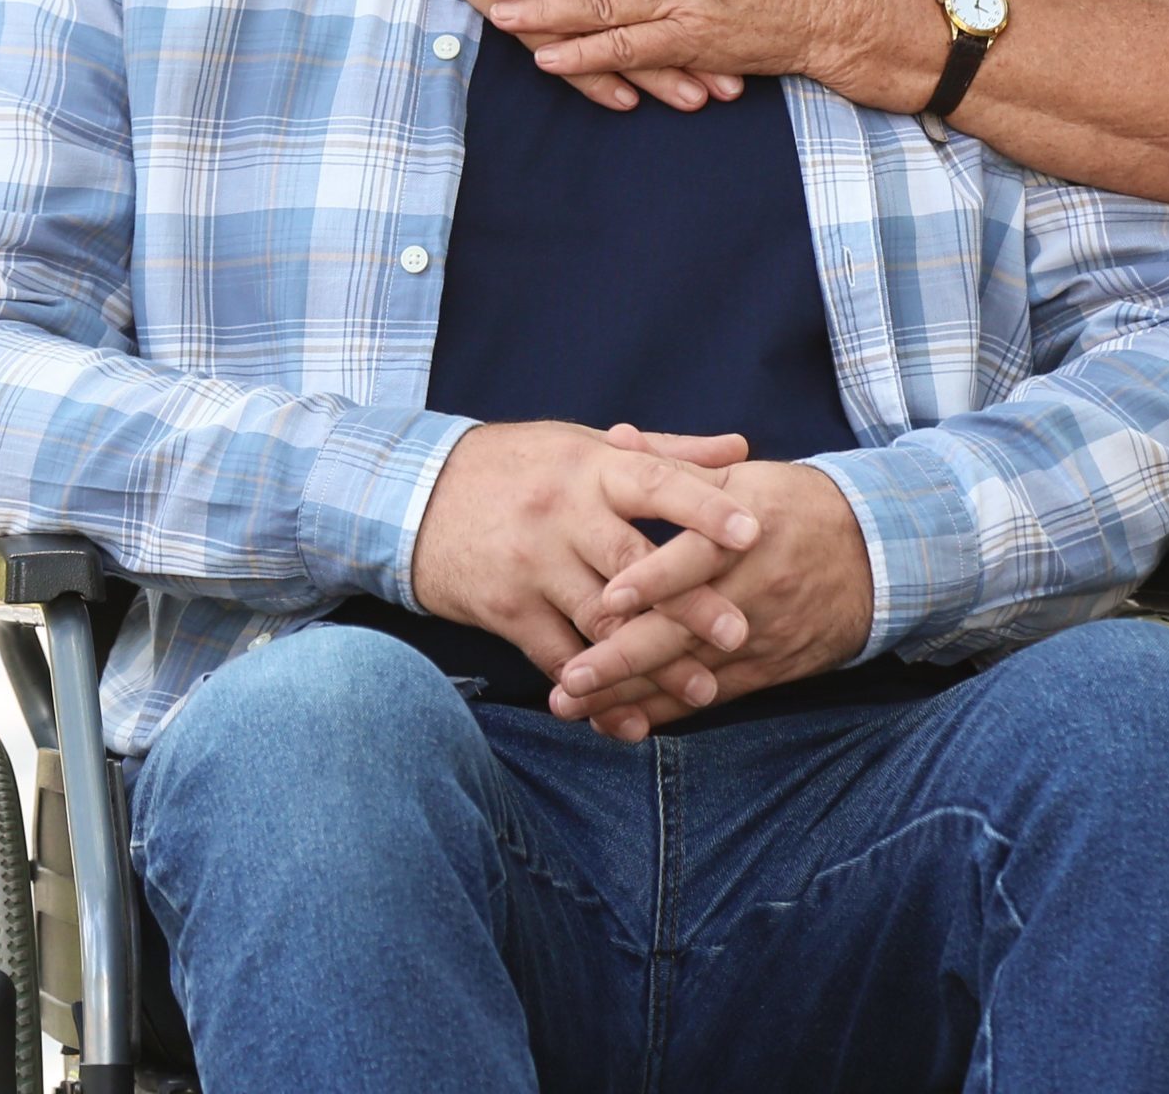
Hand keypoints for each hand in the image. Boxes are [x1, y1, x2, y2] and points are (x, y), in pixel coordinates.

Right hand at [411, 423, 759, 694]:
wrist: (416, 493)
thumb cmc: (520, 465)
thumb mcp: (585, 446)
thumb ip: (666, 452)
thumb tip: (741, 445)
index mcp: (592, 469)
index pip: (657, 482)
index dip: (705, 506)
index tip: (752, 532)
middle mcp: (564, 515)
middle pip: (634, 562)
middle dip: (687, 600)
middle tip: (738, 632)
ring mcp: (533, 566)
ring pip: (600, 621)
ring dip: (651, 661)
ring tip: (703, 691)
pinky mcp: (507, 611)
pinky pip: (557, 660)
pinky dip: (594, 695)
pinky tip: (629, 722)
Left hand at [548, 457, 874, 742]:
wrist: (877, 556)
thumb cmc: (796, 507)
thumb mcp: (742, 478)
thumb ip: (674, 466)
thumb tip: (616, 438)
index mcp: (741, 534)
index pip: (694, 560)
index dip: (652, 582)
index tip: (606, 600)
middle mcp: (748, 591)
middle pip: (681, 631)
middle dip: (621, 659)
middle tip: (568, 679)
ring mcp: (757, 637)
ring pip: (686, 674)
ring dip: (627, 694)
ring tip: (571, 706)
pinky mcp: (764, 670)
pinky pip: (707, 698)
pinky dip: (662, 712)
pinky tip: (616, 721)